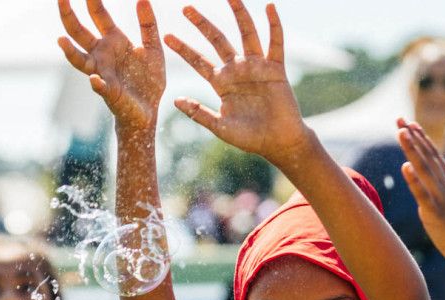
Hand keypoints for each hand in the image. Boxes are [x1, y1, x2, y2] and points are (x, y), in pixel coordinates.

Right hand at [57, 0, 165, 128]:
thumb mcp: (153, 49)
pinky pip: (99, 86)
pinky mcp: (108, 91)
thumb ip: (148, 25)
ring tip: (61, 40)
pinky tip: (94, 79)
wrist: (149, 109)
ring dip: (69, 51)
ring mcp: (101, 72)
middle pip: (78, 32)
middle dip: (68, 15)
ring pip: (79, 60)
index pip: (97, 14)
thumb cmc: (148, 79)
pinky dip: (96, 83)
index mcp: (113, 40)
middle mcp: (101, 54)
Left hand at [165, 1, 310, 165]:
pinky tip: (270, 7)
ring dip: (239, 13)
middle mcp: (238, 70)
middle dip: (202, 24)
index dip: (183, 49)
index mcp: (222, 83)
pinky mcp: (276, 69)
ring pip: (246, 34)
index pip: (199, 61)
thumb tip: (175, 100)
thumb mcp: (220, 127)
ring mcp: (257, 67)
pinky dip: (274, 25)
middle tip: (186, 7)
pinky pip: (275, 43)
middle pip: (218, 40)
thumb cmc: (250, 138)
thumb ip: (199, 113)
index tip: (166, 36)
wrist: (278, 142)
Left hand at [398, 119, 444, 268]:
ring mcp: (440, 196)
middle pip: (426, 155)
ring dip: (411, 149)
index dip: (421, 137)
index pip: (433, 154)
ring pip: (423, 168)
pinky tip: (404, 166)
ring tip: (401, 132)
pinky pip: (422, 193)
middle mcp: (444, 185)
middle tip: (399, 119)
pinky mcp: (434, 211)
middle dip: (412, 136)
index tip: (410, 123)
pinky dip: (413, 179)